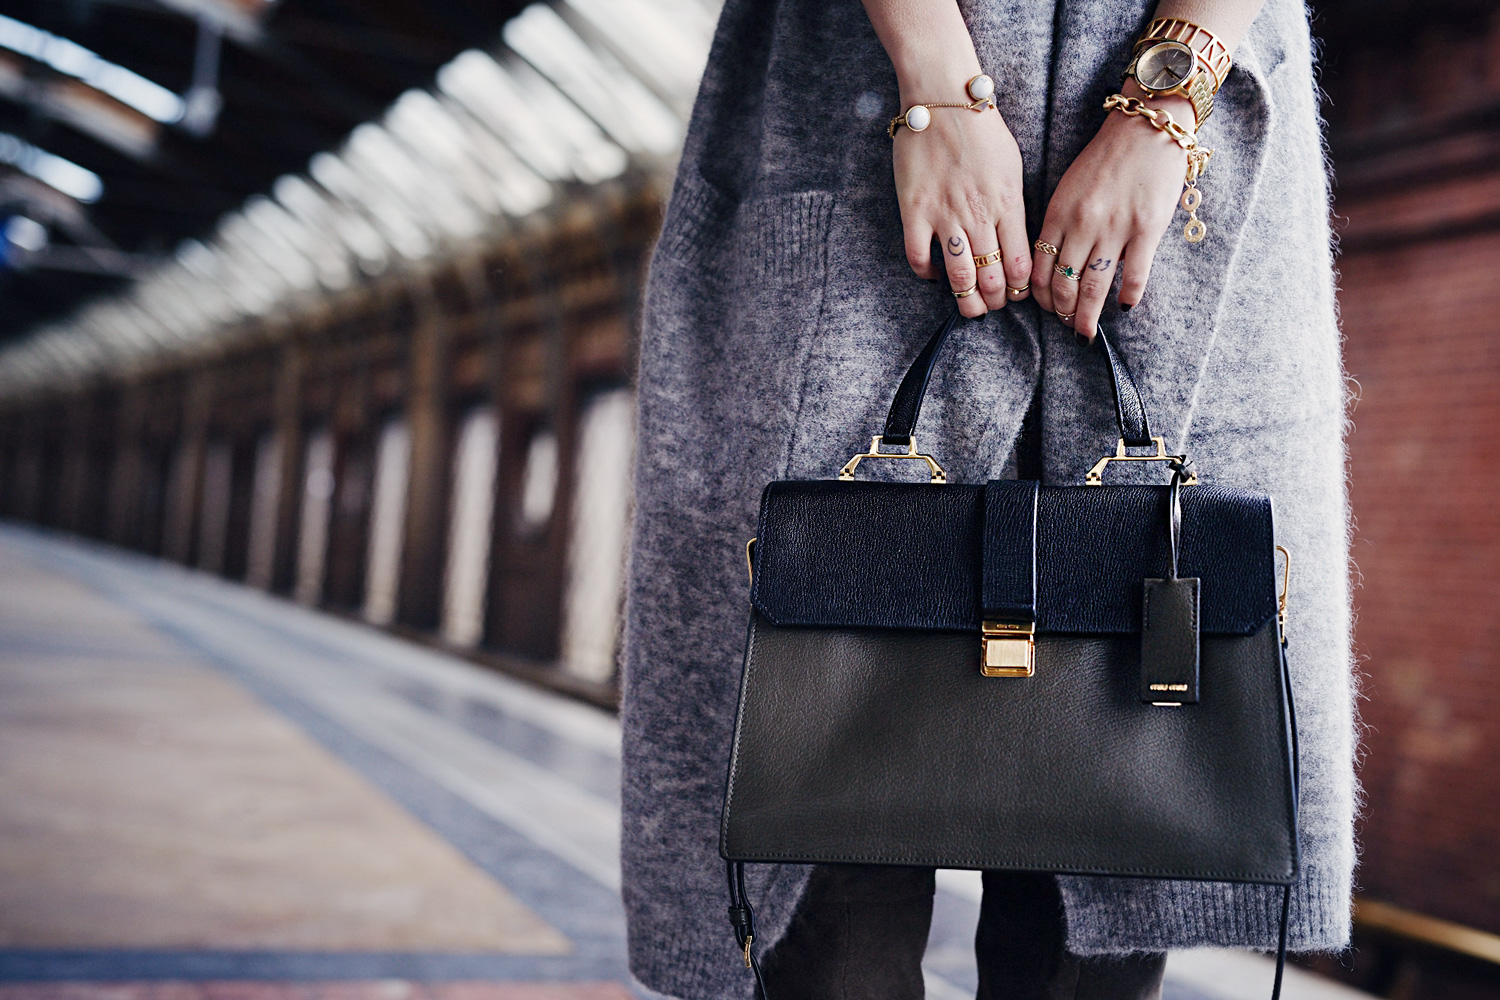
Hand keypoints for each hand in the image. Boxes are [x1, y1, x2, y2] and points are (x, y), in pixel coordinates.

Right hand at [894, 100, 1030, 317]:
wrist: (943, 99)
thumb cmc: (981, 128)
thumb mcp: (1013, 166)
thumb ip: (1014, 204)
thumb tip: (1014, 238)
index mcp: (1008, 203)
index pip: (1021, 264)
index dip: (1021, 289)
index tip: (1017, 292)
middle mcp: (978, 215)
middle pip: (992, 278)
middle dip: (996, 301)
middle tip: (993, 304)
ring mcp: (944, 215)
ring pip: (959, 277)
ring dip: (966, 300)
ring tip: (968, 304)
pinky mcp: (914, 211)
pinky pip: (918, 258)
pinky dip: (927, 274)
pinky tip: (934, 273)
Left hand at [1031, 84, 1194, 338]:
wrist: (1146, 126)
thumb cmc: (1105, 158)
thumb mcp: (1068, 188)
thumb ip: (1060, 224)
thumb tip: (1053, 263)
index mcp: (1058, 214)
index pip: (1039, 268)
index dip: (1038, 295)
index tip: (1044, 307)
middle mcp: (1082, 225)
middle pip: (1063, 283)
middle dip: (1061, 311)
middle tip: (1066, 325)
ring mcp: (1115, 228)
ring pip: (1094, 286)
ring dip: (1087, 314)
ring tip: (1085, 332)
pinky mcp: (1147, 228)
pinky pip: (1134, 273)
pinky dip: (1128, 295)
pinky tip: (1123, 307)